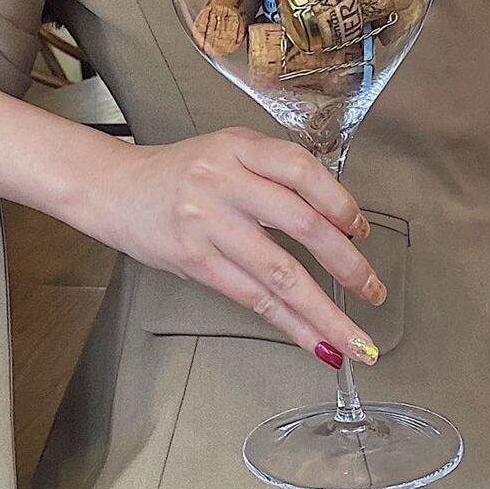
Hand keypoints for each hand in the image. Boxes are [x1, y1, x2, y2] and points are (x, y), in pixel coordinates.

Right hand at [86, 127, 384, 364]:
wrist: (114, 188)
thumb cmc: (179, 173)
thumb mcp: (227, 152)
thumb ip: (273, 174)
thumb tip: (335, 222)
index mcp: (239, 147)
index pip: (301, 169)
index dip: (339, 201)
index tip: (360, 230)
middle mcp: (225, 181)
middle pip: (301, 224)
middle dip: (347, 264)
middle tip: (374, 290)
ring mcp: (208, 223)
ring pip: (280, 273)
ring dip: (325, 312)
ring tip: (356, 340)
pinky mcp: (195, 260)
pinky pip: (252, 298)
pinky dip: (289, 324)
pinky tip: (314, 341)